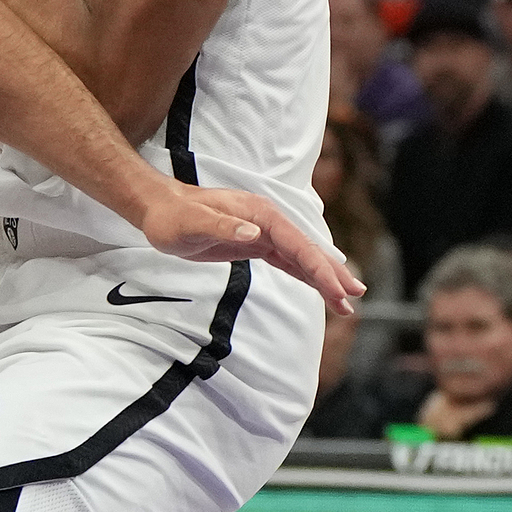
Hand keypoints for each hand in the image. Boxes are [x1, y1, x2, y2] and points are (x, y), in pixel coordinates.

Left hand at [140, 182, 366, 315]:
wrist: (157, 209)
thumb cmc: (171, 216)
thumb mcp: (191, 222)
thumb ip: (221, 225)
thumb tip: (253, 233)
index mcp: (259, 213)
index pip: (296, 244)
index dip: (318, 268)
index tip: (336, 291)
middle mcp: (266, 221)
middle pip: (306, 250)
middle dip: (331, 274)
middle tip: (355, 299)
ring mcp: (262, 232)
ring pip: (300, 257)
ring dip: (323, 278)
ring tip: (346, 302)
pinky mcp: (254, 244)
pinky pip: (287, 261)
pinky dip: (305, 274)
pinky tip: (320, 287)